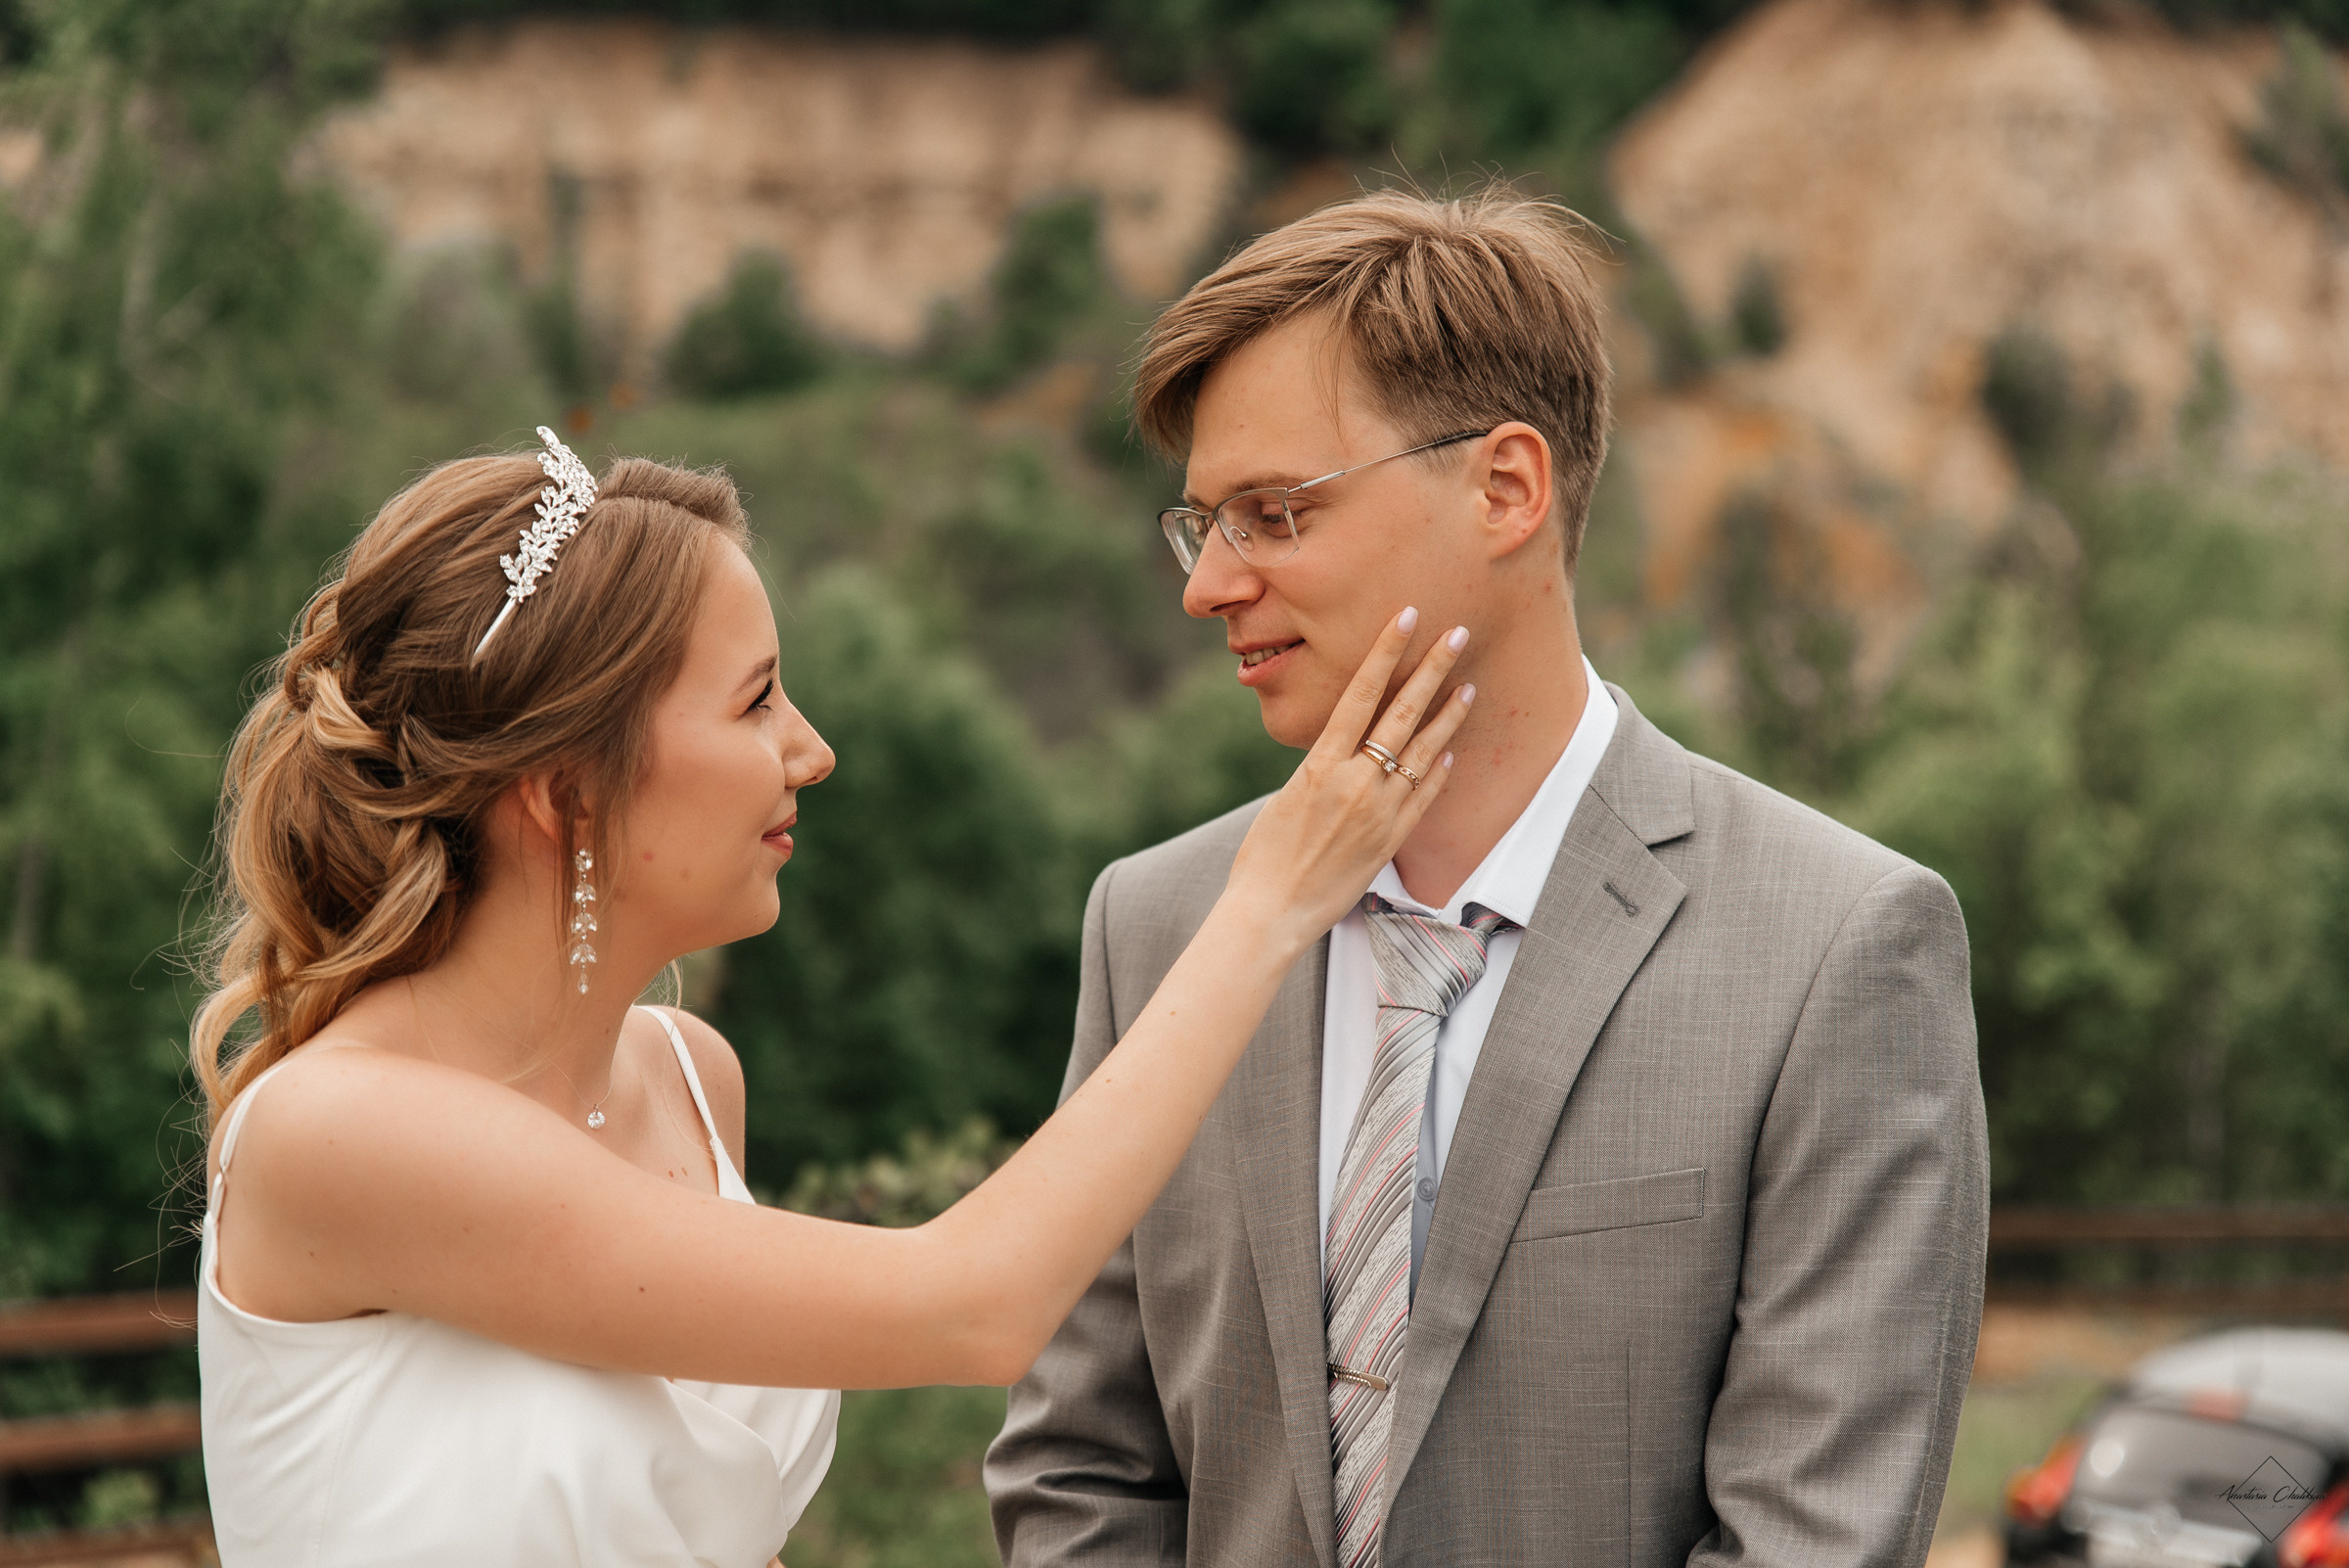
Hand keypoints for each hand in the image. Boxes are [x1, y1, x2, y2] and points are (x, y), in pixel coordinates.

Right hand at [1225, 608, 1472, 951]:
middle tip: (1457, 634)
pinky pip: (1424, 797)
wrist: (1271, 913)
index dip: (1385, 652)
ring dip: (1448, 717)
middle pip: (1401, 714)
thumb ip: (1320, 772)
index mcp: (1319, 766)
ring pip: (1422, 752)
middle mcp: (1354, 783)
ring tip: (1469, 687)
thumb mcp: (1284, 799)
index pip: (1359, 694)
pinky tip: (1451, 748)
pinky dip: (1438, 770)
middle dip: (1431, 669)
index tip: (1405, 618)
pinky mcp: (1391, 841)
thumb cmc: (1263, 857)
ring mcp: (1378, 812)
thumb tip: (1342, 755)